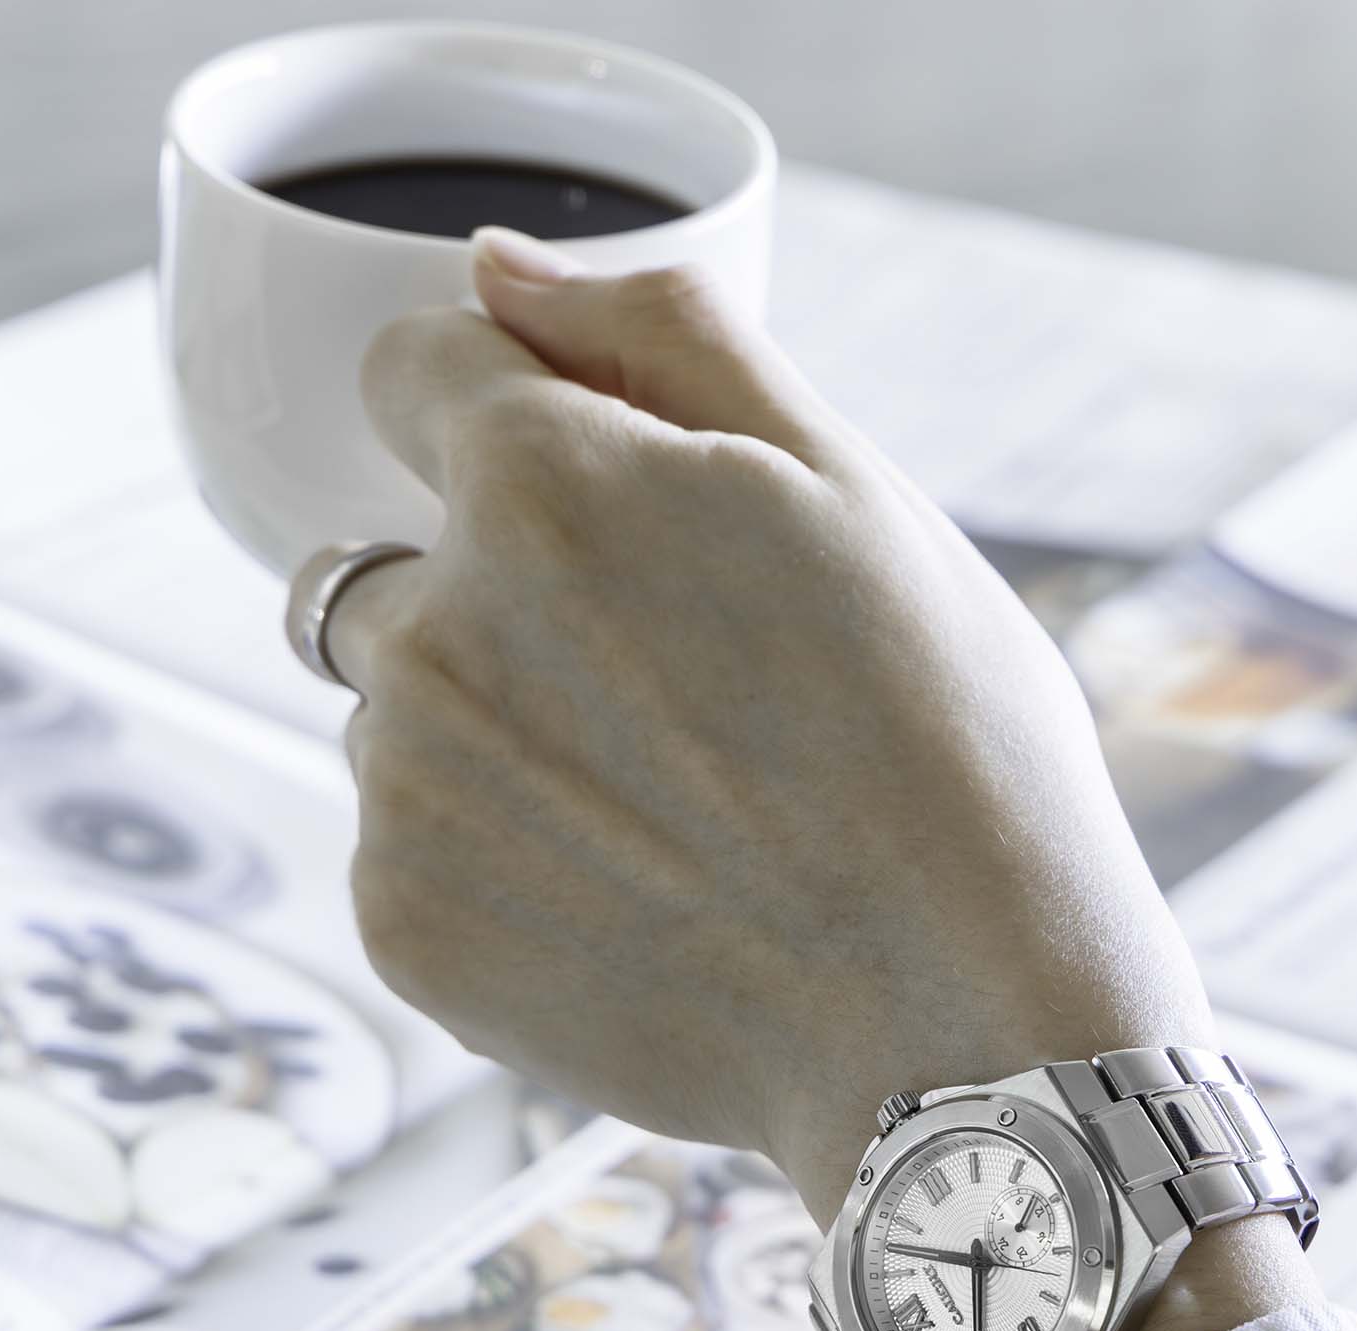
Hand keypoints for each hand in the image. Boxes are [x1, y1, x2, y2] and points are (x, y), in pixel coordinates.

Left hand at [331, 230, 1320, 1330]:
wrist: (956, 1037)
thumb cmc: (949, 757)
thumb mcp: (852, 490)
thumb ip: (660, 339)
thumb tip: (495, 269)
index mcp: (538, 483)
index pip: (412, 369)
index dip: (517, 414)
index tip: (616, 500)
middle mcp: (428, 623)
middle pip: (411, 556)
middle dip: (514, 595)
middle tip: (691, 699)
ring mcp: (400, 788)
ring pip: (410, 711)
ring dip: (505, 736)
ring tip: (682, 819)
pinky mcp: (399, 925)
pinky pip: (413, 848)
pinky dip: (503, 866)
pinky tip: (642, 904)